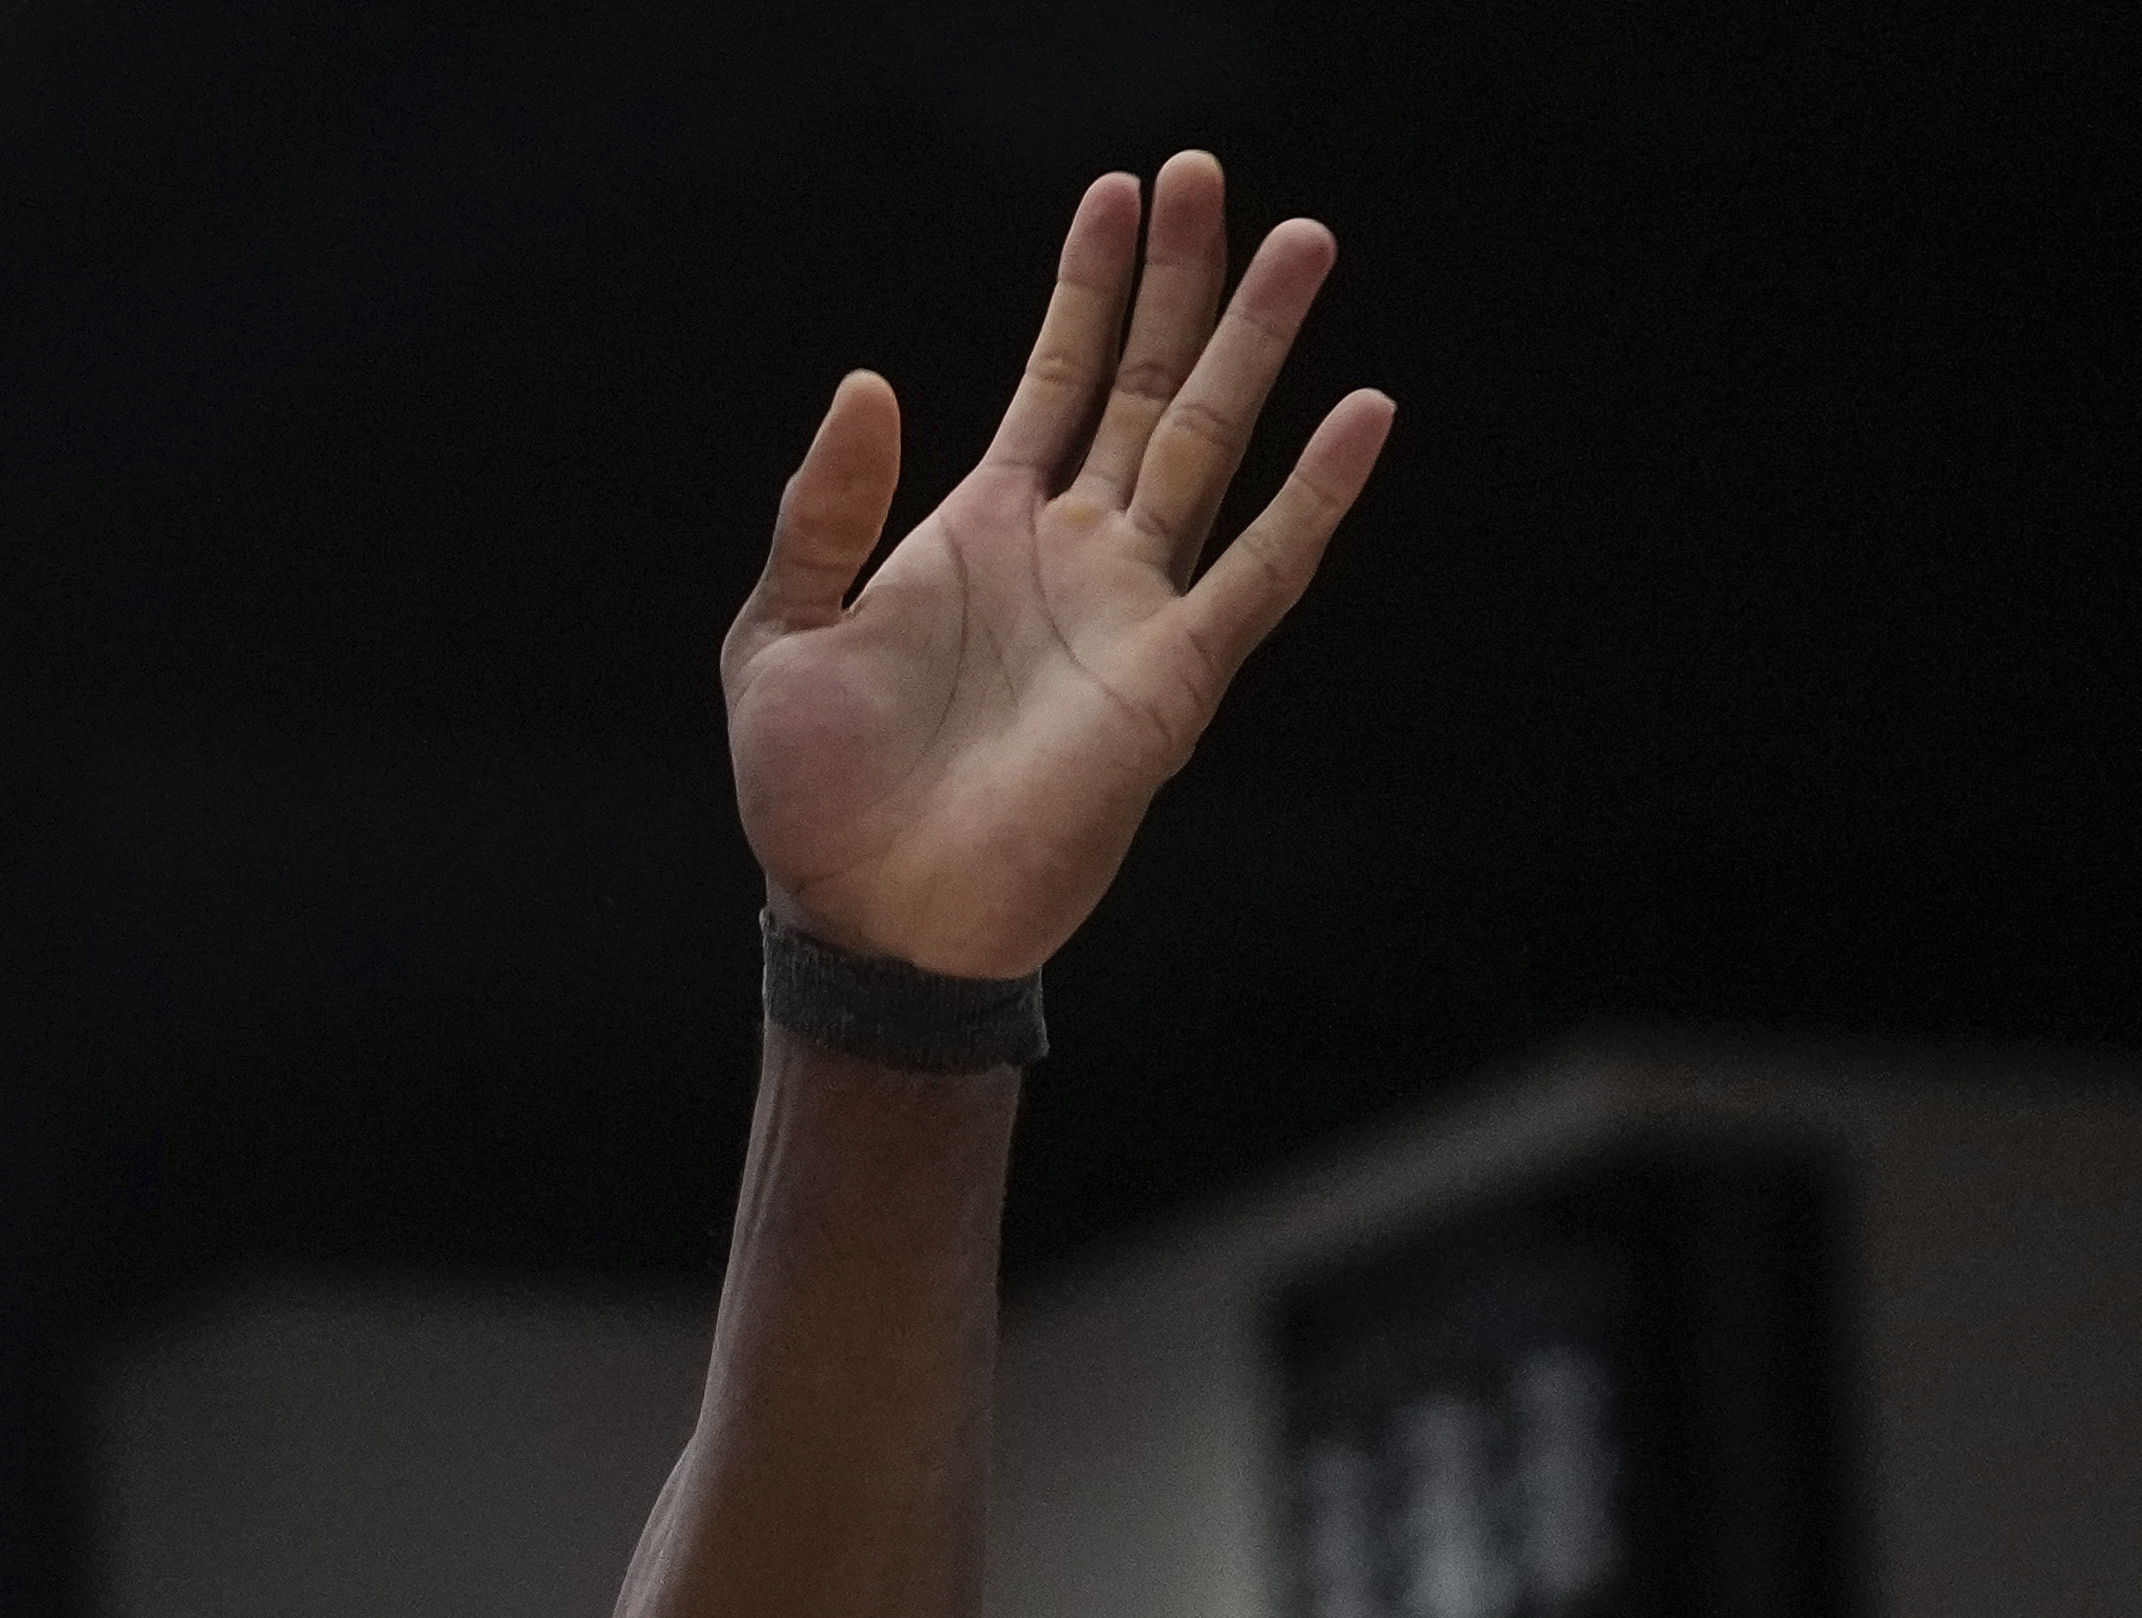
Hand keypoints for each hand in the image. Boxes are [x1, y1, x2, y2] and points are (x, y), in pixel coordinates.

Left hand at [726, 151, 1391, 981]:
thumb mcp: (781, 637)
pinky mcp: (1172, 680)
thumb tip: (867, 383)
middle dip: (1182, 281)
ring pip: (1209, 446)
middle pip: (1147, 385)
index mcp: (983, 532)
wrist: (868, 922)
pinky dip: (1314, 496)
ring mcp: (1132, 609)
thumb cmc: (816, 799)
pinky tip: (1360, 411)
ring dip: (1256, 348)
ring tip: (1302, 242)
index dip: (1088, 288)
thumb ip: (825, 512)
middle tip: (1207, 172)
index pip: (1056, 379)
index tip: (1117, 192)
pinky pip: (1261, 572)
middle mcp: (1073, 553)